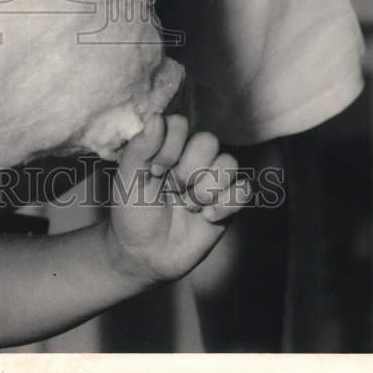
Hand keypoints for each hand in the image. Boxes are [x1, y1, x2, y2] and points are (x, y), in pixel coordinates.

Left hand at [104, 114, 251, 283]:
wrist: (144, 255)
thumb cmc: (132, 213)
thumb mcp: (127, 178)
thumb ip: (140, 147)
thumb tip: (157, 117)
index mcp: (167, 147)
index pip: (181, 124)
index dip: (170, 146)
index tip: (154, 170)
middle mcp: (192, 160)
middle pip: (208, 140)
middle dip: (189, 168)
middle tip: (172, 189)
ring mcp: (211, 181)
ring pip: (230, 162)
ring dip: (207, 187)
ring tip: (189, 205)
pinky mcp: (227, 205)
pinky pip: (244, 190)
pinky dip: (227, 203)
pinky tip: (206, 217)